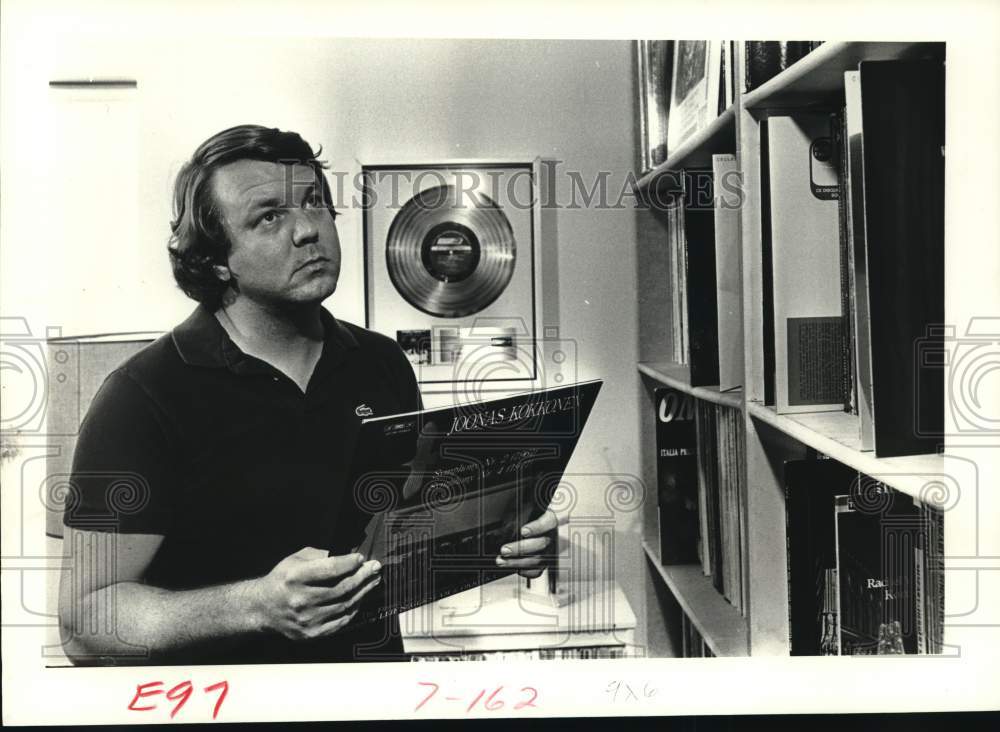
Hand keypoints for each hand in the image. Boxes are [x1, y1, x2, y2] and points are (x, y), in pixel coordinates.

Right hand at [250, 547, 381, 640]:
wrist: (263, 608)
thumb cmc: (282, 580)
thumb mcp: (296, 559)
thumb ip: (321, 556)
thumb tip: (348, 556)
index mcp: (295, 577)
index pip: (330, 569)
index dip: (350, 563)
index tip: (361, 558)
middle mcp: (300, 600)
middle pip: (341, 588)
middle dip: (362, 576)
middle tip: (374, 568)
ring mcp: (307, 619)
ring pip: (345, 604)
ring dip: (363, 591)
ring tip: (372, 581)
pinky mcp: (311, 633)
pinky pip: (341, 621)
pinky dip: (354, 608)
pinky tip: (360, 598)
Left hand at [496, 510, 557, 578]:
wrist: (536, 531)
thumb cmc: (529, 520)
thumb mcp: (526, 514)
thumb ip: (520, 516)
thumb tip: (506, 522)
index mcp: (549, 521)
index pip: (548, 522)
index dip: (536, 528)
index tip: (523, 531)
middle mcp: (550, 536)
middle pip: (541, 544)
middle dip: (520, 548)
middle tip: (505, 550)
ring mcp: (548, 551)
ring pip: (538, 559)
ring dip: (517, 562)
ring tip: (502, 561)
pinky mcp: (544, 563)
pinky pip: (538, 571)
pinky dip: (526, 572)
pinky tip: (516, 569)